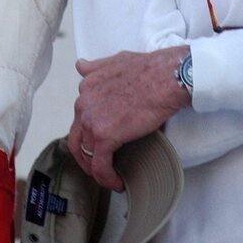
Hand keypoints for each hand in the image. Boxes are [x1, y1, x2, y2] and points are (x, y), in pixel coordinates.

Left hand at [67, 46, 189, 190]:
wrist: (165, 78)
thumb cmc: (148, 69)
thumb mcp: (115, 60)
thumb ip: (96, 67)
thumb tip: (81, 67)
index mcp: (86, 87)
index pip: (80, 117)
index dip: (89, 133)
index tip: (101, 142)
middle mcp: (84, 104)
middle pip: (77, 139)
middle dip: (87, 156)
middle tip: (100, 165)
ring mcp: (92, 121)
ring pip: (87, 155)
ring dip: (97, 170)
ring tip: (110, 176)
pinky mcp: (105, 137)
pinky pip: (100, 166)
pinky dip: (107, 178)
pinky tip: (118, 183)